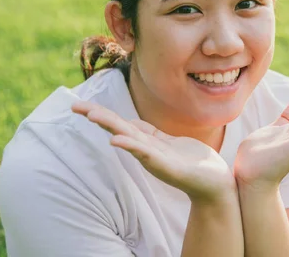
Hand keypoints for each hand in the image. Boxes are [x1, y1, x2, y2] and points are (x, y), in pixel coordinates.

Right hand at [71, 101, 235, 202]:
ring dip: (110, 126)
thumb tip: (131, 122)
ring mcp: (155, 158)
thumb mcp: (168, 142)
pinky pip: (145, 154)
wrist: (214, 183)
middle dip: (98, 116)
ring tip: (92, 115)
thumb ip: (150, 134)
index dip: (103, 113)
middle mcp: (147, 149)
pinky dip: (130, 146)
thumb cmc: (192, 161)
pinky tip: (115, 141)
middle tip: (74, 105)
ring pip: (128, 138)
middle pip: (119, 127)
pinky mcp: (166, 167)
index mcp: (148, 141)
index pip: (122, 123)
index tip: (81, 105)